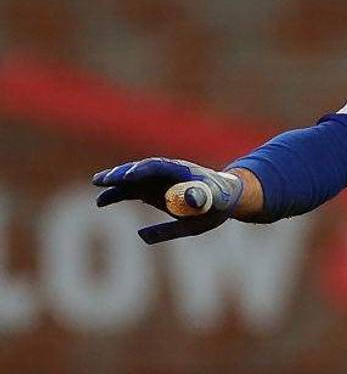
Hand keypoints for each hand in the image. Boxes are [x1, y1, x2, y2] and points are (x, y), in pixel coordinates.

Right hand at [92, 158, 243, 243]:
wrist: (223, 198)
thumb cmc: (218, 203)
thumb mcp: (210, 206)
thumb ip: (194, 207)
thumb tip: (190, 202)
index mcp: (184, 172)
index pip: (160, 167)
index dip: (143, 170)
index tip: (128, 176)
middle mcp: (167, 173)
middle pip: (140, 170)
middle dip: (122, 173)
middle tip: (104, 180)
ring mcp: (157, 181)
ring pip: (131, 179)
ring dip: (114, 180)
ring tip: (97, 183)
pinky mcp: (151, 191)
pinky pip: (130, 191)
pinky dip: (116, 194)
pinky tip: (101, 201)